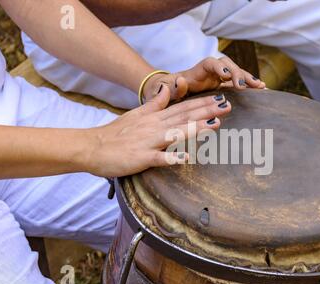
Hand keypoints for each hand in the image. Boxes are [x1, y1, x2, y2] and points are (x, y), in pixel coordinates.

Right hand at [84, 85, 230, 176]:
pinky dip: (171, 157)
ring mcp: (148, 141)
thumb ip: (155, 103)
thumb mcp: (136, 114)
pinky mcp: (140, 157)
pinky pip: (158, 158)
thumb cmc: (115, 133)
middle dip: (207, 111)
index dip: (203, 103)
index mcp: (155, 117)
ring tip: (215, 125)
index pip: (183, 108)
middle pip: (184, 117)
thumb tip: (169, 88)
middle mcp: (155, 126)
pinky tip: (186, 158)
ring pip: (175, 134)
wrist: (91, 147)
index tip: (221, 98)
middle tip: (228, 106)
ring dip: (195, 129)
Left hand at [144, 56, 265, 100]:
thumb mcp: (166, 91)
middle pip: (226, 65)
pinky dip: (249, 84)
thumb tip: (180, 80)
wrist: (169, 91)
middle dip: (237, 73)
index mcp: (196, 71)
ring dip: (248, 78)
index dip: (219, 68)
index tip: (226, 76)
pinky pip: (237, 82)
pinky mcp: (222, 85)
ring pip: (235, 73)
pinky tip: (261, 90)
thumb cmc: (166, 92)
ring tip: (261, 86)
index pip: (210, 63)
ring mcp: (217, 77)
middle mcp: (209, 72)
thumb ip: (174, 88)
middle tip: (244, 86)